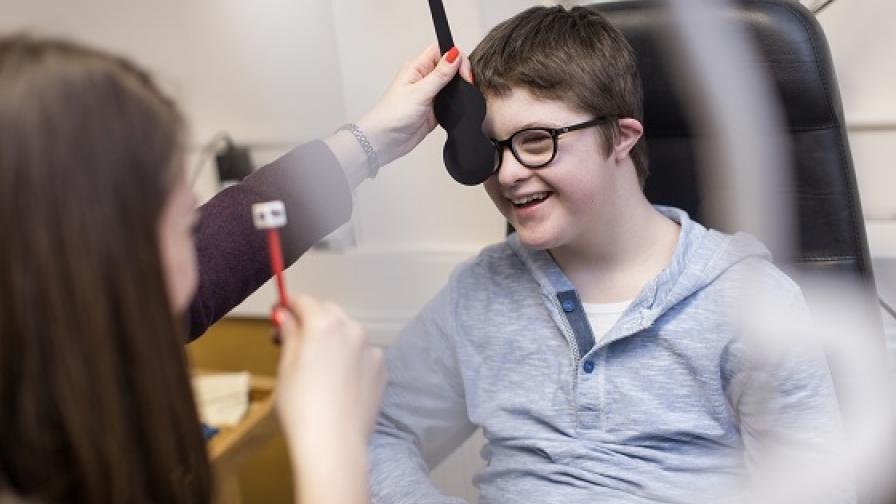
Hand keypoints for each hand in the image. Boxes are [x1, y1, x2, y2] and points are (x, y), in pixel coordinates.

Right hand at [274, 295, 385, 452]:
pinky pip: (362, 353)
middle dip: (311, 319)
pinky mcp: (381, 369)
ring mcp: (370, 350)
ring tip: (315, 364)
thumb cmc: (304, 409)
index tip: (280, 313)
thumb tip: (286, 316)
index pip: (304, 301)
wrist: (334, 444)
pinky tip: (336, 380)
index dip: (289, 306)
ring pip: (348, 332)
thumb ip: (290, 334)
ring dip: (332, 338)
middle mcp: (353, 330)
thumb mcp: (286, 366)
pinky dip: (349, 357)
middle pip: (329, 312)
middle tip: (292, 339)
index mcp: (325, 325)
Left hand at [357, 44, 473, 166]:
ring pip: (452, 84)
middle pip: (449, 67)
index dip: (455, 56)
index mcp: (417, 68)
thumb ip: (440, 74)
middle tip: (467, 84)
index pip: (440, 51)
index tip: (463, 71)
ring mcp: (430, 95)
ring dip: (460, 88)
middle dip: (461, 72)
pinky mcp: (435, 110)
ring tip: (465, 94)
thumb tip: (454, 54)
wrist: (385, 140)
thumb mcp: (419, 91)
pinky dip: (458, 102)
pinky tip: (460, 105)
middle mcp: (424, 79)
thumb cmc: (393, 114)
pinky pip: (451, 102)